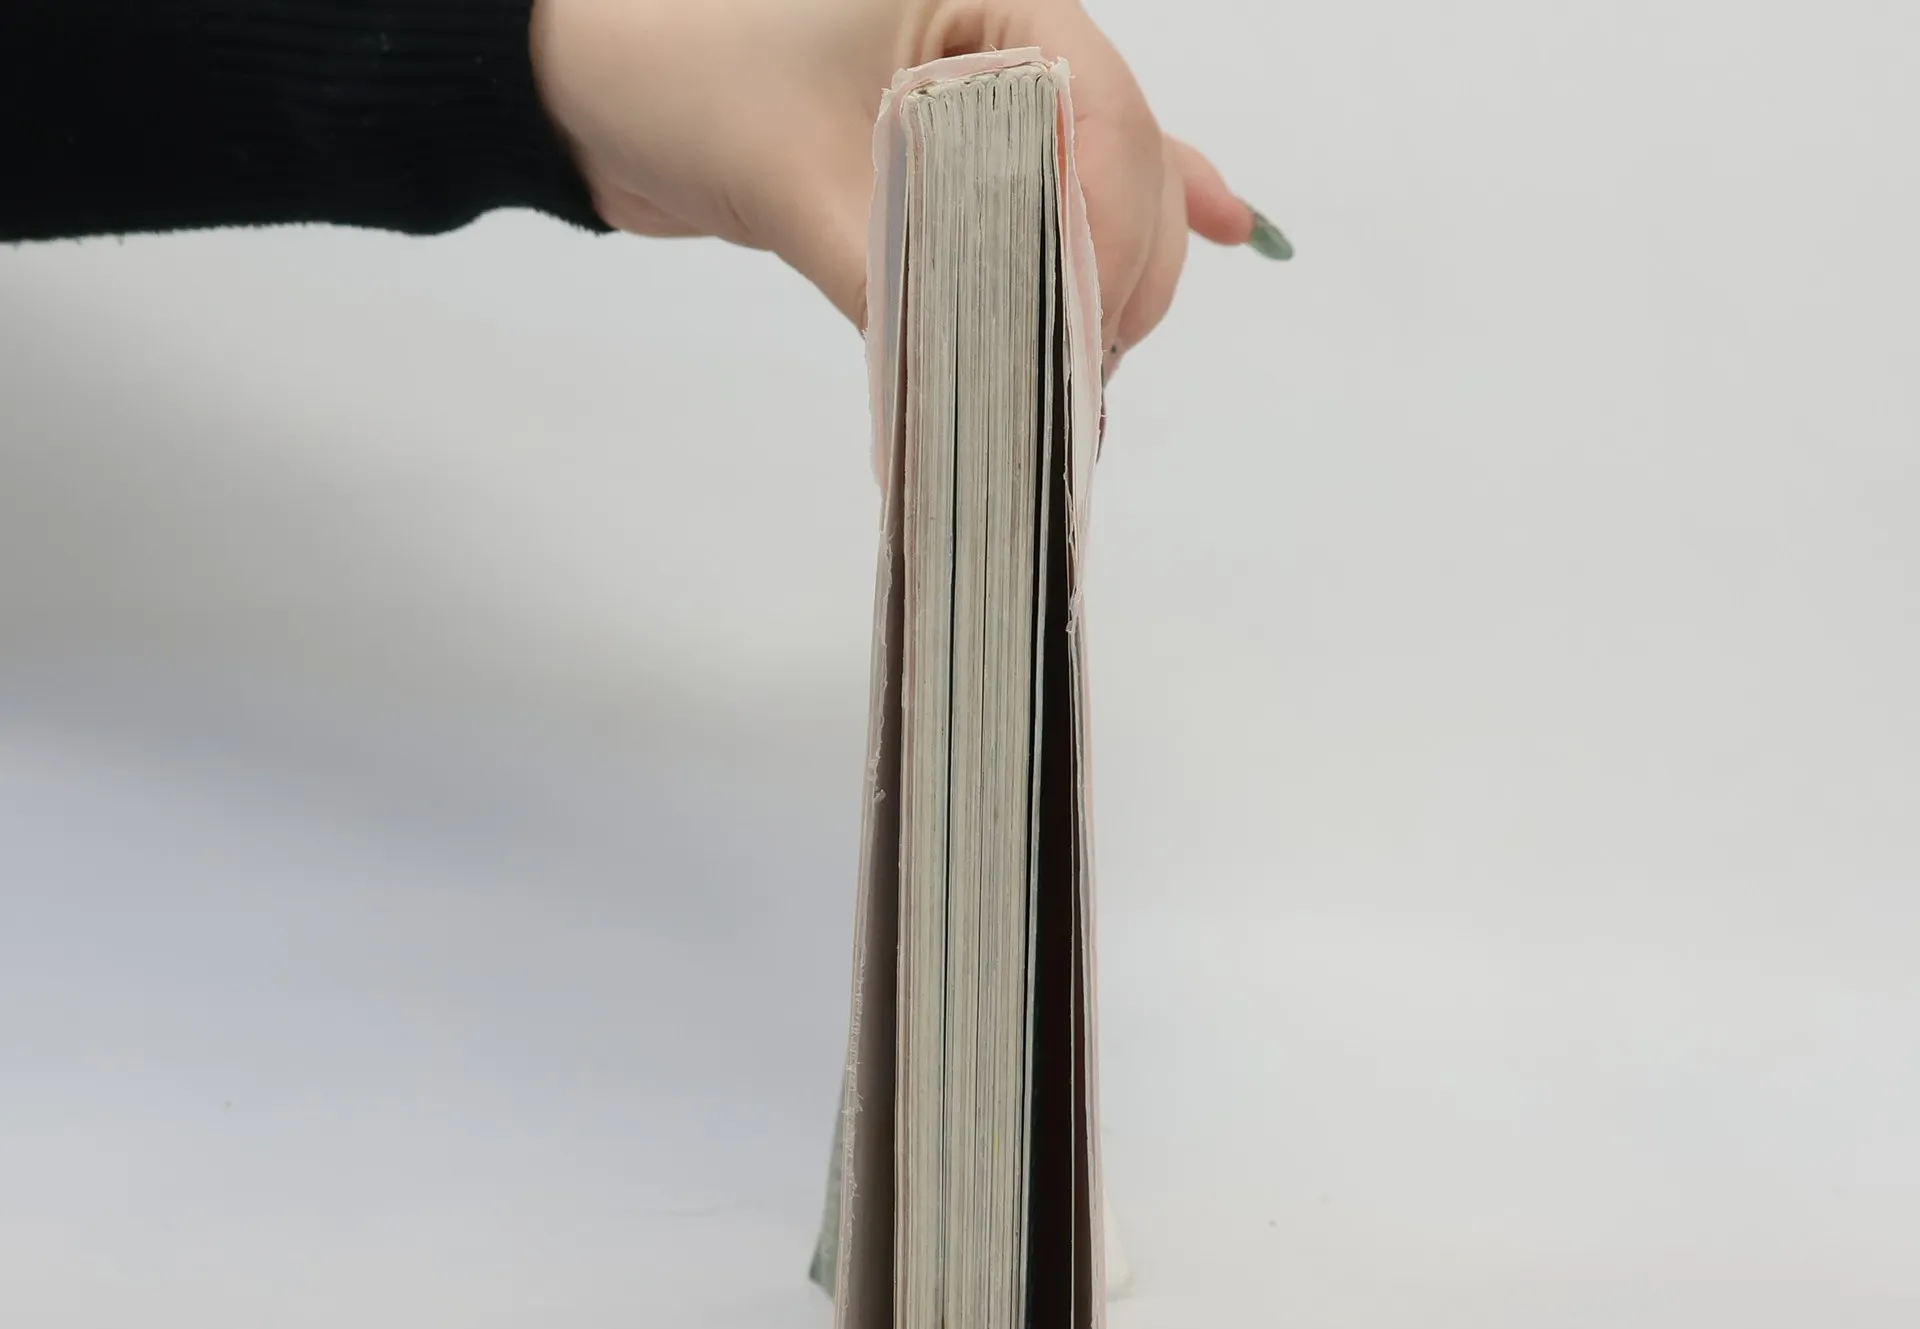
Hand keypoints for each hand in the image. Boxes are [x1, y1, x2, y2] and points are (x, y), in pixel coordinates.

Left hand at [530, 0, 1256, 358]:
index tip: (1087, 339)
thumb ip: (905, 289)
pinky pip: (1077, 173)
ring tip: (1083, 376)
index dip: (1111, 235)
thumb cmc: (680, 80)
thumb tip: (996, 407)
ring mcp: (995, 83)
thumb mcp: (798, 186)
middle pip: (1125, 160)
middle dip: (1116, 273)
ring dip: (1108, 278)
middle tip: (1075, 381)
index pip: (1104, 115)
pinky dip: (1132, 214)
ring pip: (1108, 186)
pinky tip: (1236, 228)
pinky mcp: (972, 137)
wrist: (595, 81)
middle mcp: (1008, 27)